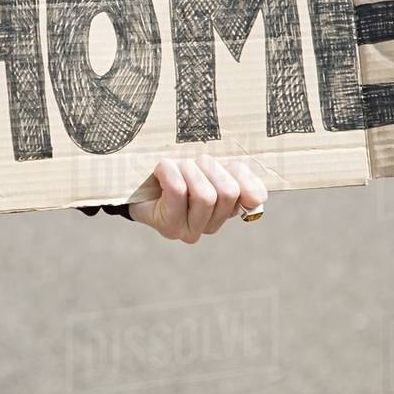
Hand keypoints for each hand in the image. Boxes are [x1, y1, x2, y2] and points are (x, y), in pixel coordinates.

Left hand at [129, 156, 267, 243]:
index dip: (242, 175)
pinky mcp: (169, 227)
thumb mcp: (209, 168)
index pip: (251, 195)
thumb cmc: (176, 172)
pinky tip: (163, 169)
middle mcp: (211, 226)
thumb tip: (258, 198)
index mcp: (228, 209)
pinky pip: (178, 191)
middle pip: (227, 192)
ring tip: (176, 167)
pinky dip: (170, 171)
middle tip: (192, 162)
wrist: (135, 182)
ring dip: (189, 170)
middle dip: (209, 167)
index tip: (228, 164)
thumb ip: (237, 176)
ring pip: (205, 194)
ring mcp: (190, 231)